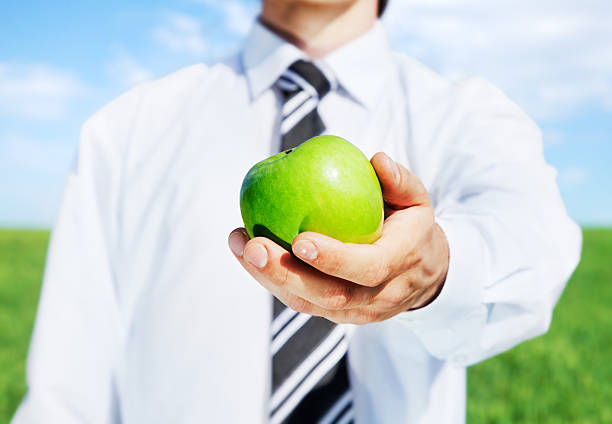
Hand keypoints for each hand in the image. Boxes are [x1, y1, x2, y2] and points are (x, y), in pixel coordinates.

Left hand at [228, 152, 448, 323]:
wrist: (424, 275)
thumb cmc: (412, 228)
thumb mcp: (417, 201)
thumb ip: (401, 181)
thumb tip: (377, 159)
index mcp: (400, 265)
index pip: (367, 269)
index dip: (334, 259)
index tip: (299, 240)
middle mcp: (376, 296)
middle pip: (328, 296)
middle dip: (285, 275)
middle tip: (253, 246)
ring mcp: (354, 311)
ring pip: (307, 304)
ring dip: (268, 277)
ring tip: (239, 243)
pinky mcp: (334, 312)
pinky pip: (300, 300)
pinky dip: (271, 278)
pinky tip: (245, 250)